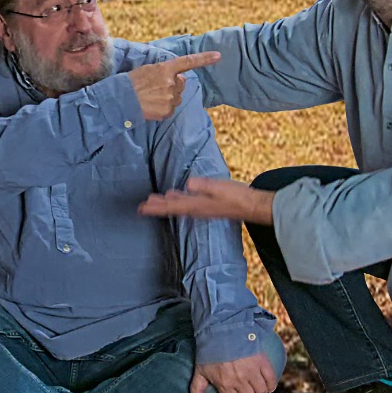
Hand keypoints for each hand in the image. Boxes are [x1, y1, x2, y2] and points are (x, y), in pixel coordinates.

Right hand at [125, 51, 221, 119]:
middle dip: (173, 85)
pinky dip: (163, 108)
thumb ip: (164, 71)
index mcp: (165, 69)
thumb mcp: (147, 69)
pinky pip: (171, 109)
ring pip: (176, 97)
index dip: (204, 58)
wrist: (121, 99)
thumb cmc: (131, 82)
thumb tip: (178, 78)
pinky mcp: (167, 111)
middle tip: (156, 87)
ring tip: (151, 97)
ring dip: (168, 97)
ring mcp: (170, 98)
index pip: (188, 62)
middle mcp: (171, 82)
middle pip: (181, 83)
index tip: (218, 56)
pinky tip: (151, 106)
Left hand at [138, 175, 274, 225]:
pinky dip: (177, 199)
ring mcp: (201, 207)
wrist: (251, 205)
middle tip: (140, 207)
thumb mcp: (219, 188)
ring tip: (152, 201)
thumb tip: (188, 184)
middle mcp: (196, 208)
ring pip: (177, 205)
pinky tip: (174, 195)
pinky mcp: (207, 204)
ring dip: (164, 203)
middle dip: (156, 207)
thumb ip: (203, 186)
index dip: (155, 207)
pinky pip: (186, 202)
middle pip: (171, 208)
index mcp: (196, 205)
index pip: (171, 206)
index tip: (141, 208)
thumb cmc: (236, 196)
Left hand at [189, 353, 278, 392]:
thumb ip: (196, 389)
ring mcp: (252, 371)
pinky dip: (271, 386)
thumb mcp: (200, 369)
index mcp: (224, 383)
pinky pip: (271, 380)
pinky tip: (266, 385)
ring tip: (256, 391)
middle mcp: (239, 379)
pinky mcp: (262, 361)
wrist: (222, 327)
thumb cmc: (209, 349)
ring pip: (261, 392)